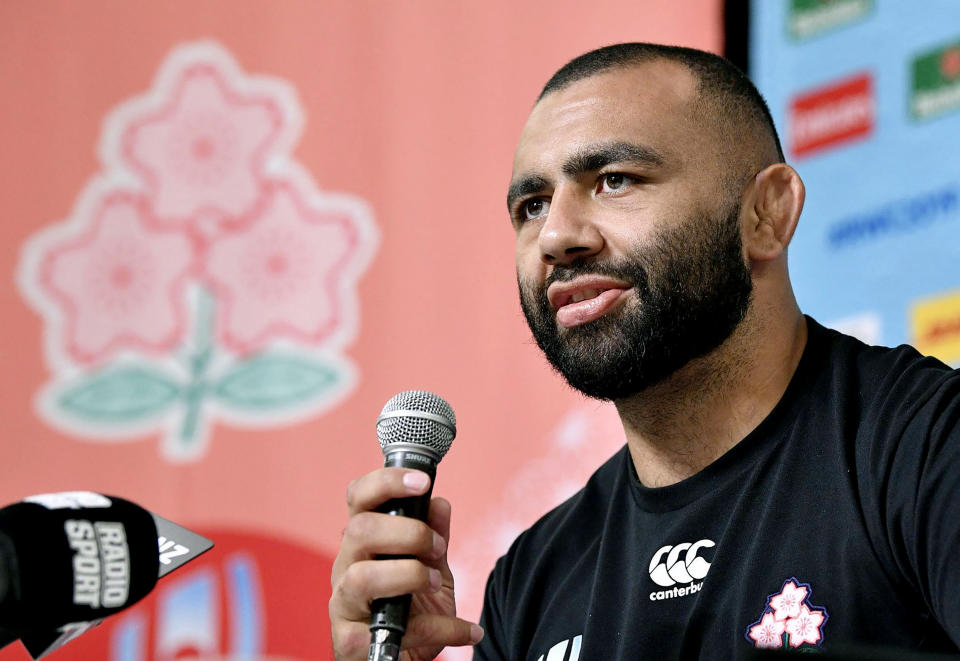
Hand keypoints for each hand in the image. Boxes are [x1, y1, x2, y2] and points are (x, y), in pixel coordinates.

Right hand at [330, 467, 482, 659]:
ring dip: (410, 575)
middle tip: (436, 546)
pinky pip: (394, 629)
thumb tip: (439, 503)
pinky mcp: (349, 642)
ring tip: (435, 584)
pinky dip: (438, 628)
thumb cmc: (411, 611)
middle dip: (407, 533)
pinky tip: (465, 629)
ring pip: (362, 577)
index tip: (422, 481)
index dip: (386, 482)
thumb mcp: (430, 568)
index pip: (358, 498)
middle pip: (359, 530)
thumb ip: (433, 536)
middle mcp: (345, 568)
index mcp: (362, 543)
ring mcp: (343, 605)